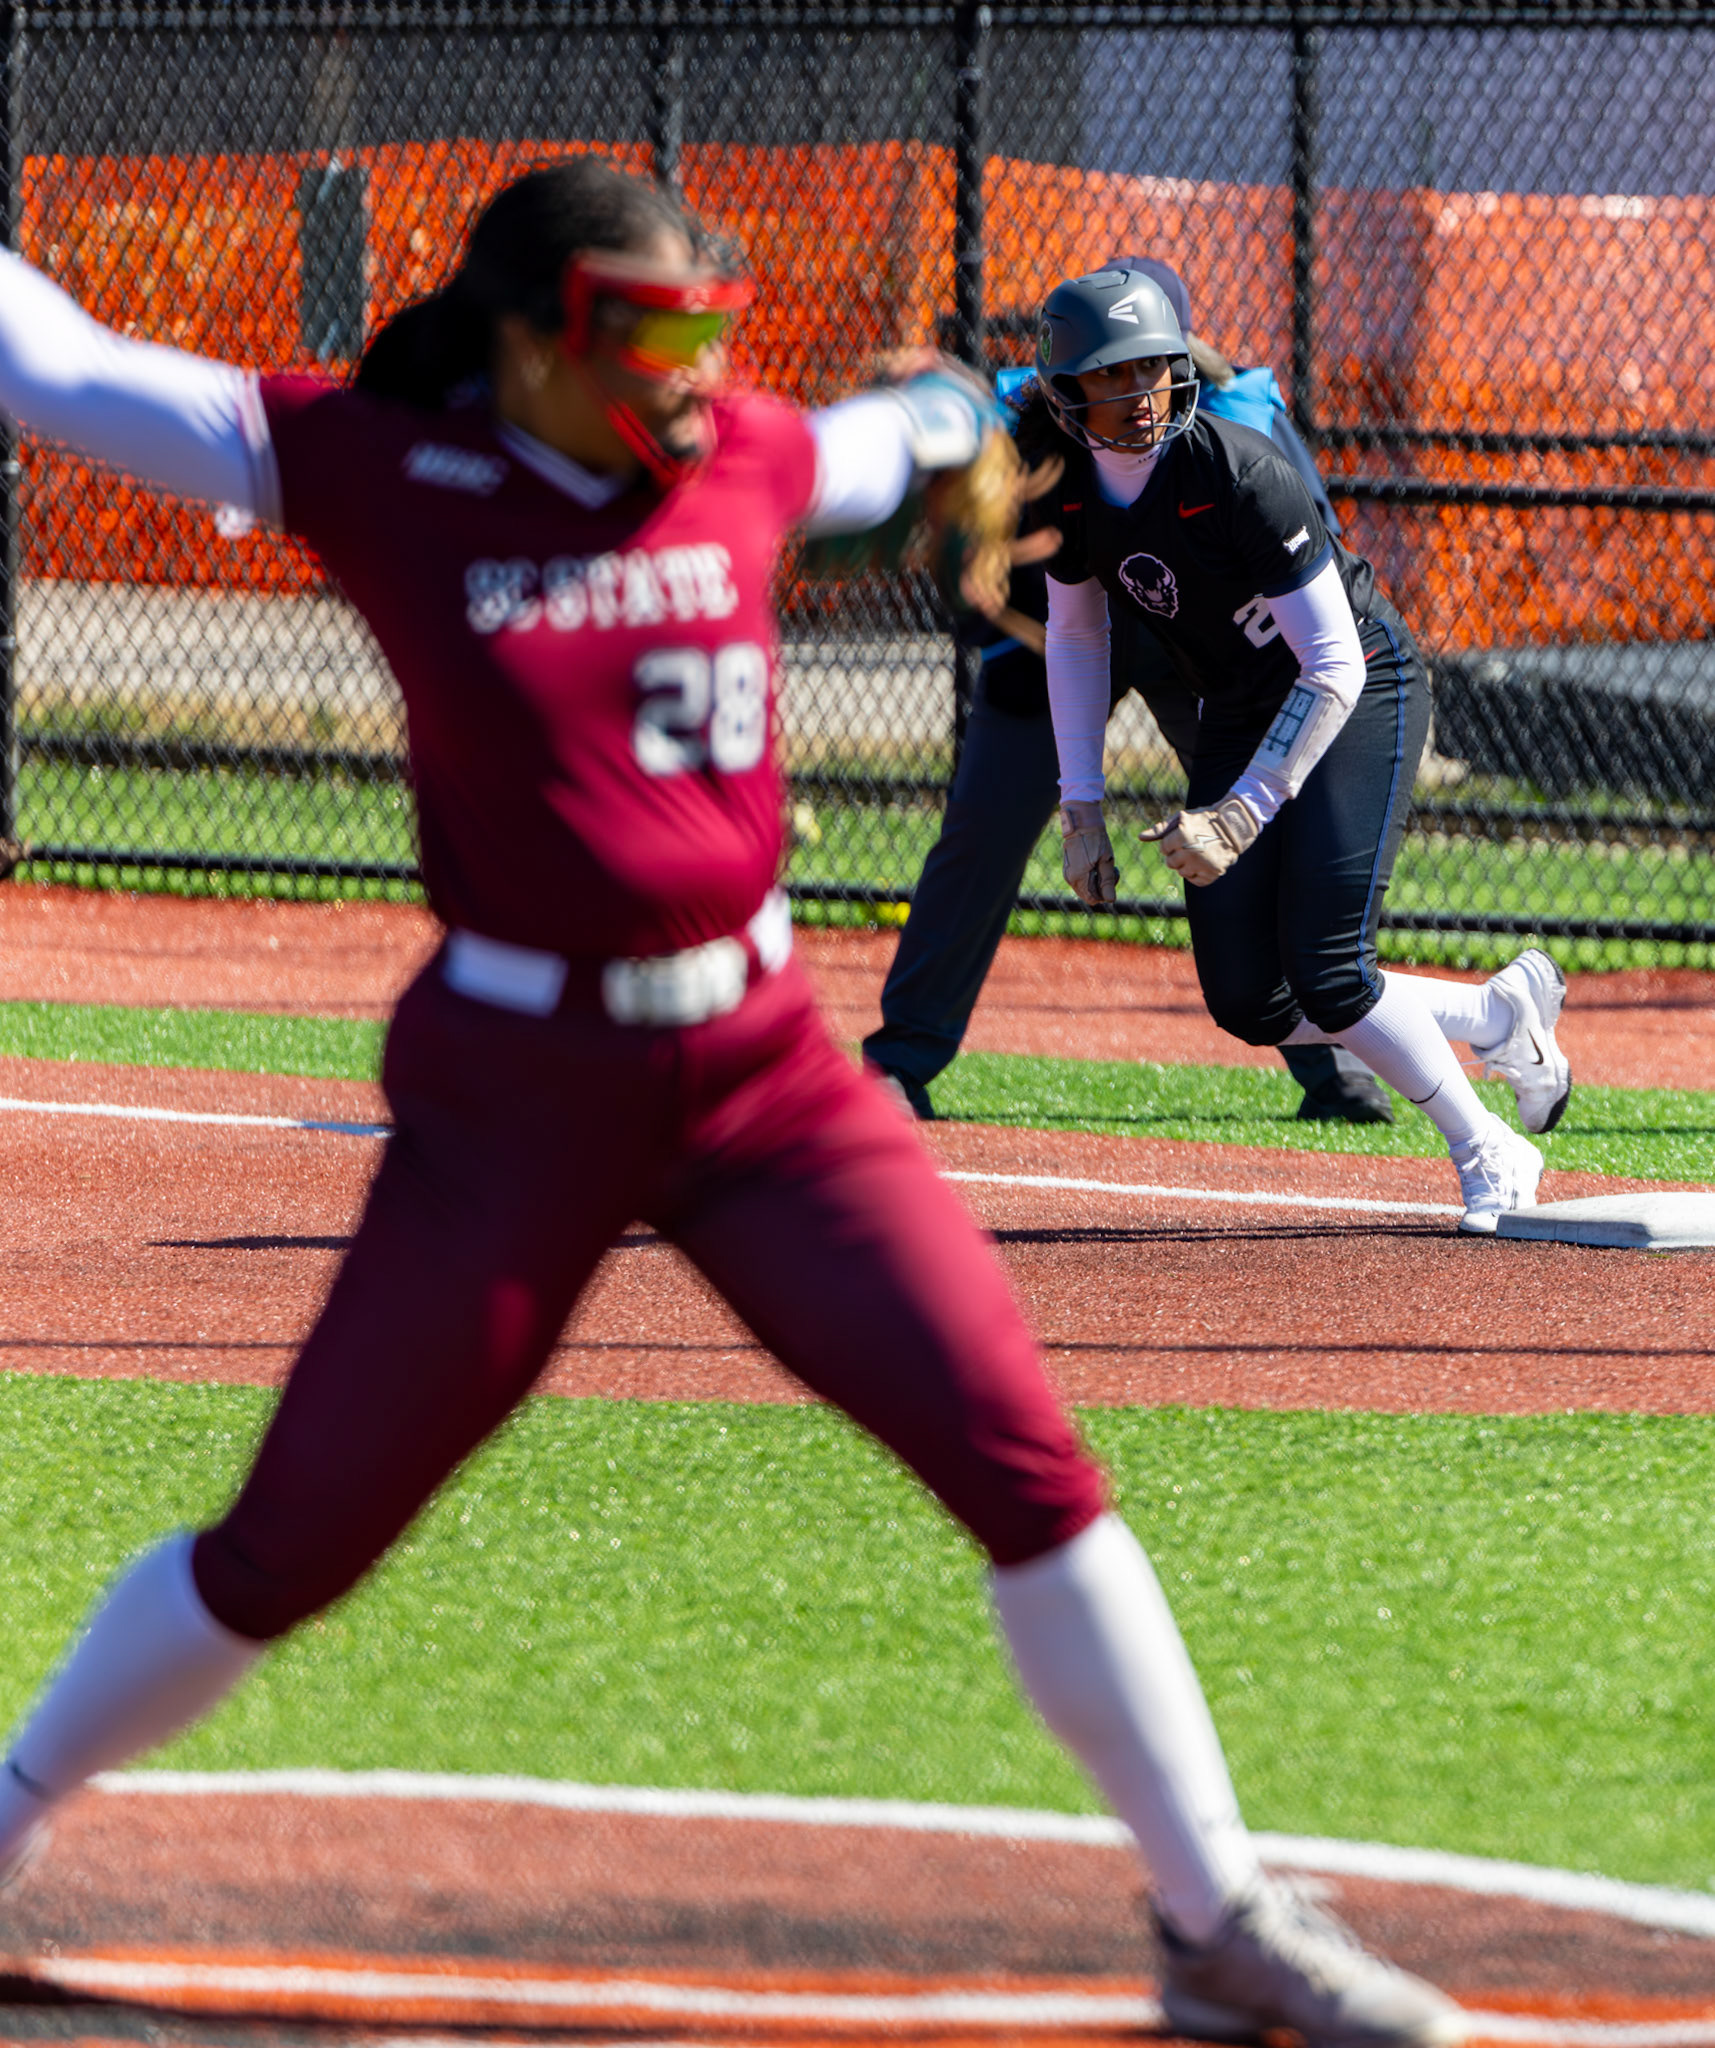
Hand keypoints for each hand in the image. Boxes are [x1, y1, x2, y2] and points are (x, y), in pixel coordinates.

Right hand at [1060, 800, 1116, 909]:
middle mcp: (1070, 878)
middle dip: (1101, 887)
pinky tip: (1094, 862)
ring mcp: (1067, 873)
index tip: (1111, 878)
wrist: (1081, 822)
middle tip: (1109, 869)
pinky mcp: (1067, 868)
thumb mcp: (1106, 860)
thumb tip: (1110, 900)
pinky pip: (1080, 880)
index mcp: (1079, 878)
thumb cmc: (1096, 840)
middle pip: (1088, 895)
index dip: (1105, 893)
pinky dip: (1089, 875)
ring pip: (1084, 888)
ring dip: (1095, 881)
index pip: (1093, 899)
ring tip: (1102, 864)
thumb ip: (1107, 882)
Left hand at [1138, 795, 1260, 886]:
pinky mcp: (1213, 873)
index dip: (1171, 843)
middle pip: (1171, 863)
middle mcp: (1192, 851)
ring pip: (1182, 873)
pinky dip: (1197, 874)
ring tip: (1198, 853)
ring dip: (1186, 865)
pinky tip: (1203, 863)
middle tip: (1190, 846)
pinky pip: (1196, 881)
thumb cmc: (1203, 820)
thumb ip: (1160, 829)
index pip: (1164, 848)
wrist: (1233, 826)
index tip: (1183, 837)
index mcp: (1182, 836)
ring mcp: (1203, 864)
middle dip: (1177, 855)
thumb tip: (1140, 837)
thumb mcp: (1181, 819)